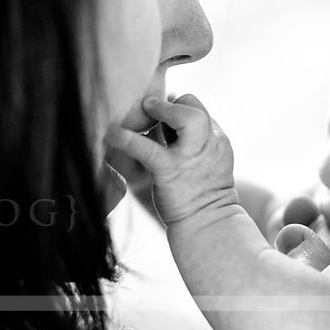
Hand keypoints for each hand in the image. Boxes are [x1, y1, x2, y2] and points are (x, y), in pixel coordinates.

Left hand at [105, 94, 235, 224]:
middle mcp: (209, 144)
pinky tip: (112, 133)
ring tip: (143, 109)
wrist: (207, 225)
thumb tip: (169, 118)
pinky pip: (149, 148)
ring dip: (161, 109)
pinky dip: (128, 139)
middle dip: (173, 105)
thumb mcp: (207, 160)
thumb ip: (192, 140)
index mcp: (217, 140)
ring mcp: (191, 156)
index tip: (163, 116)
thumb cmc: (202, 194)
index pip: (199, 110)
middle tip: (152, 108)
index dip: (180, 108)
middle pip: (195, 107)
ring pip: (187, 116)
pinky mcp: (170, 170)